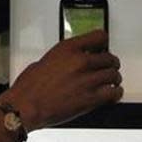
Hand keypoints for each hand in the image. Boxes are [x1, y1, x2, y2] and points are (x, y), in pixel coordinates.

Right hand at [0, 30, 121, 130]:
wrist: (25, 105)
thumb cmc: (30, 85)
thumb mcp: (47, 58)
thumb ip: (65, 56)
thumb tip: (73, 59)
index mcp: (69, 48)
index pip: (99, 36)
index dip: (104, 42)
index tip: (104, 46)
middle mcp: (81, 61)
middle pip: (109, 57)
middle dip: (110, 63)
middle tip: (109, 66)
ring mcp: (86, 80)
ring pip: (113, 75)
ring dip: (114, 78)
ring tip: (112, 80)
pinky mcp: (89, 99)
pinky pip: (112, 93)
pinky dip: (115, 93)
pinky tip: (113, 93)